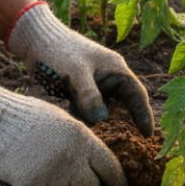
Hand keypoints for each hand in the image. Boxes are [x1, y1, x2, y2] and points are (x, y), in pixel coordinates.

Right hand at [0, 75, 126, 185]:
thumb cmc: (31, 118)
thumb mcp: (67, 124)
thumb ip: (82, 145)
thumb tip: (95, 166)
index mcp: (84, 140)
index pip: (110, 168)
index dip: (117, 183)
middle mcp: (71, 160)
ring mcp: (50, 175)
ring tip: (49, 176)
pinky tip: (30, 176)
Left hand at [6, 2, 153, 135]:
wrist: (36, 40)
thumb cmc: (60, 52)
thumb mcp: (76, 74)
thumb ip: (90, 97)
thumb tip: (102, 121)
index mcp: (116, 70)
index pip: (137, 95)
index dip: (144, 115)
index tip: (148, 136)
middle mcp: (109, 76)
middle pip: (124, 103)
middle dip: (128, 122)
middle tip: (133, 145)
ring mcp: (95, 82)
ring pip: (105, 107)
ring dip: (104, 122)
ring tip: (107, 143)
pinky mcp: (80, 88)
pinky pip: (90, 107)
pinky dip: (88, 118)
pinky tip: (83, 131)